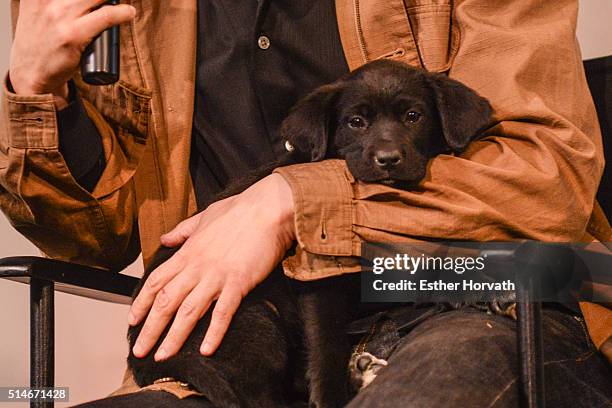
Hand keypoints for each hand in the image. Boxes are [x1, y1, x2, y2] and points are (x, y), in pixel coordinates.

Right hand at [9, 0, 135, 108]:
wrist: (31, 73)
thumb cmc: (40, 42)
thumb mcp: (37, 10)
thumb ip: (53, 1)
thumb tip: (89, 3)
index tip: (97, 0)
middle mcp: (46, 0)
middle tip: (110, 1)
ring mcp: (60, 16)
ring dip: (113, 0)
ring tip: (121, 6)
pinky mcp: (73, 34)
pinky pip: (106, 17)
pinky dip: (122, 13)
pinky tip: (128, 13)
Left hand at [128, 174, 295, 360]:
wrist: (269, 208)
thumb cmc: (240, 210)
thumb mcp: (204, 216)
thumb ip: (182, 231)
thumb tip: (164, 239)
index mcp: (188, 252)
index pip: (156, 281)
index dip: (142, 303)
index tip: (132, 320)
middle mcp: (197, 266)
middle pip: (166, 301)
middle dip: (150, 329)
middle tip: (139, 350)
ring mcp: (216, 276)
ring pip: (188, 311)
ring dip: (173, 337)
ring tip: (163, 356)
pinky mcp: (238, 282)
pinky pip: (222, 312)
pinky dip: (214, 332)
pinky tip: (207, 350)